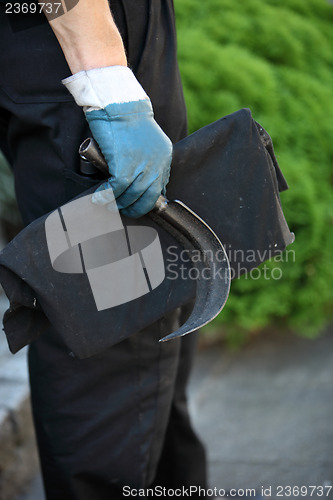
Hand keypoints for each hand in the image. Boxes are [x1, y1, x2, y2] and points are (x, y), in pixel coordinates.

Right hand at [63, 66, 171, 217]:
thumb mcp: (147, 140)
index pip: (160, 187)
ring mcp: (141, 166)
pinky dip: (107, 196)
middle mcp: (156, 164)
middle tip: (125, 210)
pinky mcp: (124, 166)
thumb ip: (147, 159)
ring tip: (111, 205)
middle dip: (136, 208)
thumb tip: (138, 177)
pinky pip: (116, 189)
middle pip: (148, 197)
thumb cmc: (127, 118)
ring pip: (132, 196)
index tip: (140, 204)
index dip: (149, 200)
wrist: (118, 103)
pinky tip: (100, 198)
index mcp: (164, 157)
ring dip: (120, 203)